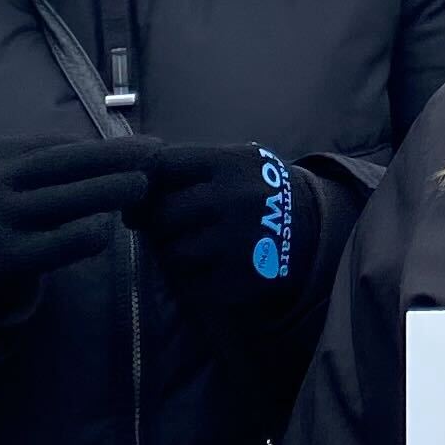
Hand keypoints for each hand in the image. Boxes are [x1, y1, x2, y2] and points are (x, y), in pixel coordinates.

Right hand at [0, 133, 161, 326]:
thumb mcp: (10, 181)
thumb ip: (48, 166)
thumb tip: (116, 150)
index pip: (58, 145)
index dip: (103, 145)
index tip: (141, 143)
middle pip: (66, 164)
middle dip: (117, 156)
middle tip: (156, 153)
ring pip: (69, 199)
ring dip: (113, 189)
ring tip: (144, 186)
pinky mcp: (8, 258)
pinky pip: (64, 240)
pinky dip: (92, 231)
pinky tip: (108, 230)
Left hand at [128, 141, 321, 342]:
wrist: (313, 224)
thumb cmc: (257, 188)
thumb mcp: (235, 161)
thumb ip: (189, 167)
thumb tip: (131, 188)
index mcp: (229, 163)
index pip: (163, 165)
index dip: (144, 180)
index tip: (142, 194)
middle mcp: (233, 199)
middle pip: (162, 214)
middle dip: (157, 221)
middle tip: (163, 226)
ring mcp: (237, 241)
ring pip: (172, 252)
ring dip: (173, 251)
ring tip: (190, 245)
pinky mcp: (240, 278)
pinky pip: (189, 284)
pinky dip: (191, 278)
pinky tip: (207, 267)